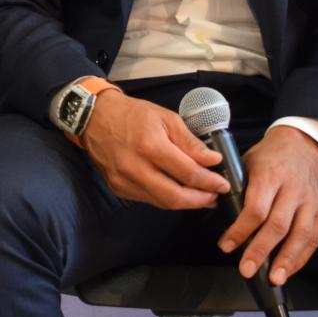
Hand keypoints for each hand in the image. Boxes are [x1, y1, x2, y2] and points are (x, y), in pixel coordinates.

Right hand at [74, 85, 229, 209]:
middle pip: (175, 197)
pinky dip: (166, 198)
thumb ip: (190, 142)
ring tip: (201, 197)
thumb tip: (213, 161)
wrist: (94, 117)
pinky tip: (177, 191)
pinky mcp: (117, 188)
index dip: (210, 182)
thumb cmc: (132, 114)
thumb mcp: (166, 118)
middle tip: (215, 196)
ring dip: (185, 203)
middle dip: (200, 200)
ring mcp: (124, 180)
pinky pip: (148, 200)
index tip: (223, 184)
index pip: (188, 173)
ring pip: (162, 203)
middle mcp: (135, 167)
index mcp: (150, 145)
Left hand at [218, 126, 317, 285]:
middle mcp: (293, 189)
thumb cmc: (268, 158)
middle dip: (261, 251)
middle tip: (247, 269)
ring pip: (300, 235)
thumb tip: (217, 211)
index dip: (241, 230)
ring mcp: (309, 201)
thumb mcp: (245, 163)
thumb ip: (234, 187)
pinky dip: (301, 257)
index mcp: (270, 174)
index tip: (226, 245)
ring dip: (286, 260)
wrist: (300, 147)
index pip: (256, 208)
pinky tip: (288, 270)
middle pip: (278, 225)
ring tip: (273, 279)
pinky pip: (313, 239)